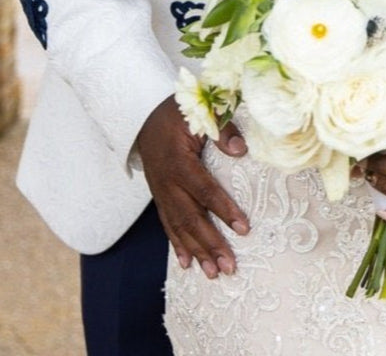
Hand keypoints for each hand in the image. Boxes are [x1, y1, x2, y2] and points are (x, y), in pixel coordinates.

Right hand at [136, 95, 249, 277]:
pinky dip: (178, 245)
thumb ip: (221, 128)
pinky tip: (187, 264)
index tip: (244, 229)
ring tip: (214, 273)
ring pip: (179, 227)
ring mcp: (161, 192)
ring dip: (197, 252)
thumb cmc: (178, 112)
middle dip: (211, 244)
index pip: (205, 190)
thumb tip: (242, 150)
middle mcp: (167, 182)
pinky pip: (168, 225)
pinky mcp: (159, 196)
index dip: (224, 210)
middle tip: (230, 266)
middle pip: (191, 218)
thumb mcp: (199, 111)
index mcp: (179, 161)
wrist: (142, 116)